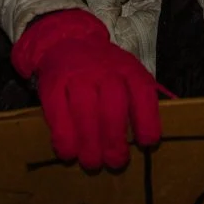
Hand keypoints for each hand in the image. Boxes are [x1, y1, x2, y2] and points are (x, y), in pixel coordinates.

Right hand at [11, 9, 161, 171]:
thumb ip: (137, 99)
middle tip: (115, 162)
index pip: (142, 91)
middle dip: (114, 139)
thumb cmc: (103, 68)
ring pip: (84, 110)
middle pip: (112, 105)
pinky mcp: (52, 83)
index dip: (147, 119)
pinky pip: (57, 112)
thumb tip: (151, 138)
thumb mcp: (126, 73)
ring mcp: (77, 75)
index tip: (147, 143)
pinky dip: (63, 136)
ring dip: (89, 142)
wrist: (66, 40)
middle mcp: (104, 70)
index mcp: (127, 68)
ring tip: (92, 163)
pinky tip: (68, 152)